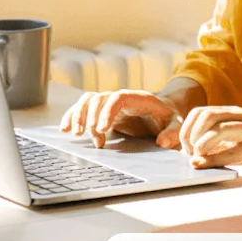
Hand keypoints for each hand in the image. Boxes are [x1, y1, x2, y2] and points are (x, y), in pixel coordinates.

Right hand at [59, 89, 182, 148]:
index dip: (107, 111)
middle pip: (98, 98)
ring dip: (77, 115)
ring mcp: (109, 104)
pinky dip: (73, 117)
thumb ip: (172, 132)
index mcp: (137, 98)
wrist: (163, 111)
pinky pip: (84, 109)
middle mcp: (119, 97)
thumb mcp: (176, 123)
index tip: (103, 128)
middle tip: (85, 134)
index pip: (118, 98)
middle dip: (89, 116)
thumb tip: (162, 142)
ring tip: (74, 134)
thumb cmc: (168, 117)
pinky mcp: (102, 112)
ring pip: (87, 102)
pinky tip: (65, 129)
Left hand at [176, 106, 241, 170]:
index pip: (200, 112)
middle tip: (188, 153)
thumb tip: (197, 156)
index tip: (181, 147)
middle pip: (204, 115)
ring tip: (196, 158)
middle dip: (188, 135)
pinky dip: (214, 158)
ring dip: (199, 144)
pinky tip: (205, 165)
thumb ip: (224, 143)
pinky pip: (233, 150)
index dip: (185, 129)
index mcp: (236, 114)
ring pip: (216, 127)